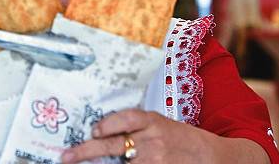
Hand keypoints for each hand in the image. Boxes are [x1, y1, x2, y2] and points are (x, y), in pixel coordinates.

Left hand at [61, 108, 212, 163]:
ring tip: (85, 163)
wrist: (212, 157)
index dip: (107, 124)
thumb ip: (137, 127)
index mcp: (153, 120)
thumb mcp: (161, 125)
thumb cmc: (182, 140)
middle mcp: (153, 139)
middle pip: (114, 144)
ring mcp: (156, 159)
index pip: (126, 118)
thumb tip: (101, 133)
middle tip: (66, 156)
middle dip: (86, 151)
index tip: (92, 131)